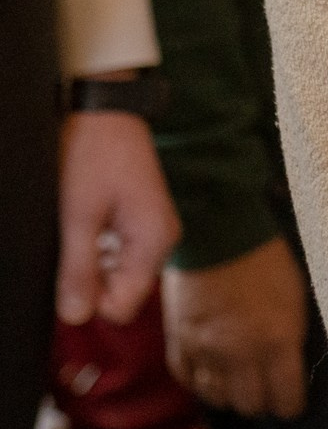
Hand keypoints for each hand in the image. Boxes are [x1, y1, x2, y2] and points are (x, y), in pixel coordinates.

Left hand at [56, 104, 178, 325]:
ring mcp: (152, 230)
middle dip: (89, 281)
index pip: (121, 306)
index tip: (65, 273)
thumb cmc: (92, 156)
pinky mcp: (140, 220)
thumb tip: (75, 318)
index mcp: (154, 242)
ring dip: (89, 264)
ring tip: (75, 228)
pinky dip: (96, 248)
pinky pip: (117, 254)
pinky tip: (83, 222)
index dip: (88, 300)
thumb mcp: (77, 216)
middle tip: (67, 244)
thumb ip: (78, 270)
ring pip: (115, 274)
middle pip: (120, 291)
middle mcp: (161, 240)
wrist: (105, 110)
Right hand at [163, 235, 309, 417]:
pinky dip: (202, 383)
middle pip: (250, 404)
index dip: (291, 405)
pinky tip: (213, 376)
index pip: (285, 398)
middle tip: (268, 392)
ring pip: (218, 398)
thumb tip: (292, 366)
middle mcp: (240, 354)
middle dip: (263, 403)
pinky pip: (189, 380)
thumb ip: (292, 336)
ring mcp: (205, 351)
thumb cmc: (268, 260)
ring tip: (242, 384)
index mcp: (277, 340)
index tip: (293, 403)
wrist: (218, 234)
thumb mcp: (296, 297)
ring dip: (232, 395)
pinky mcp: (179, 342)